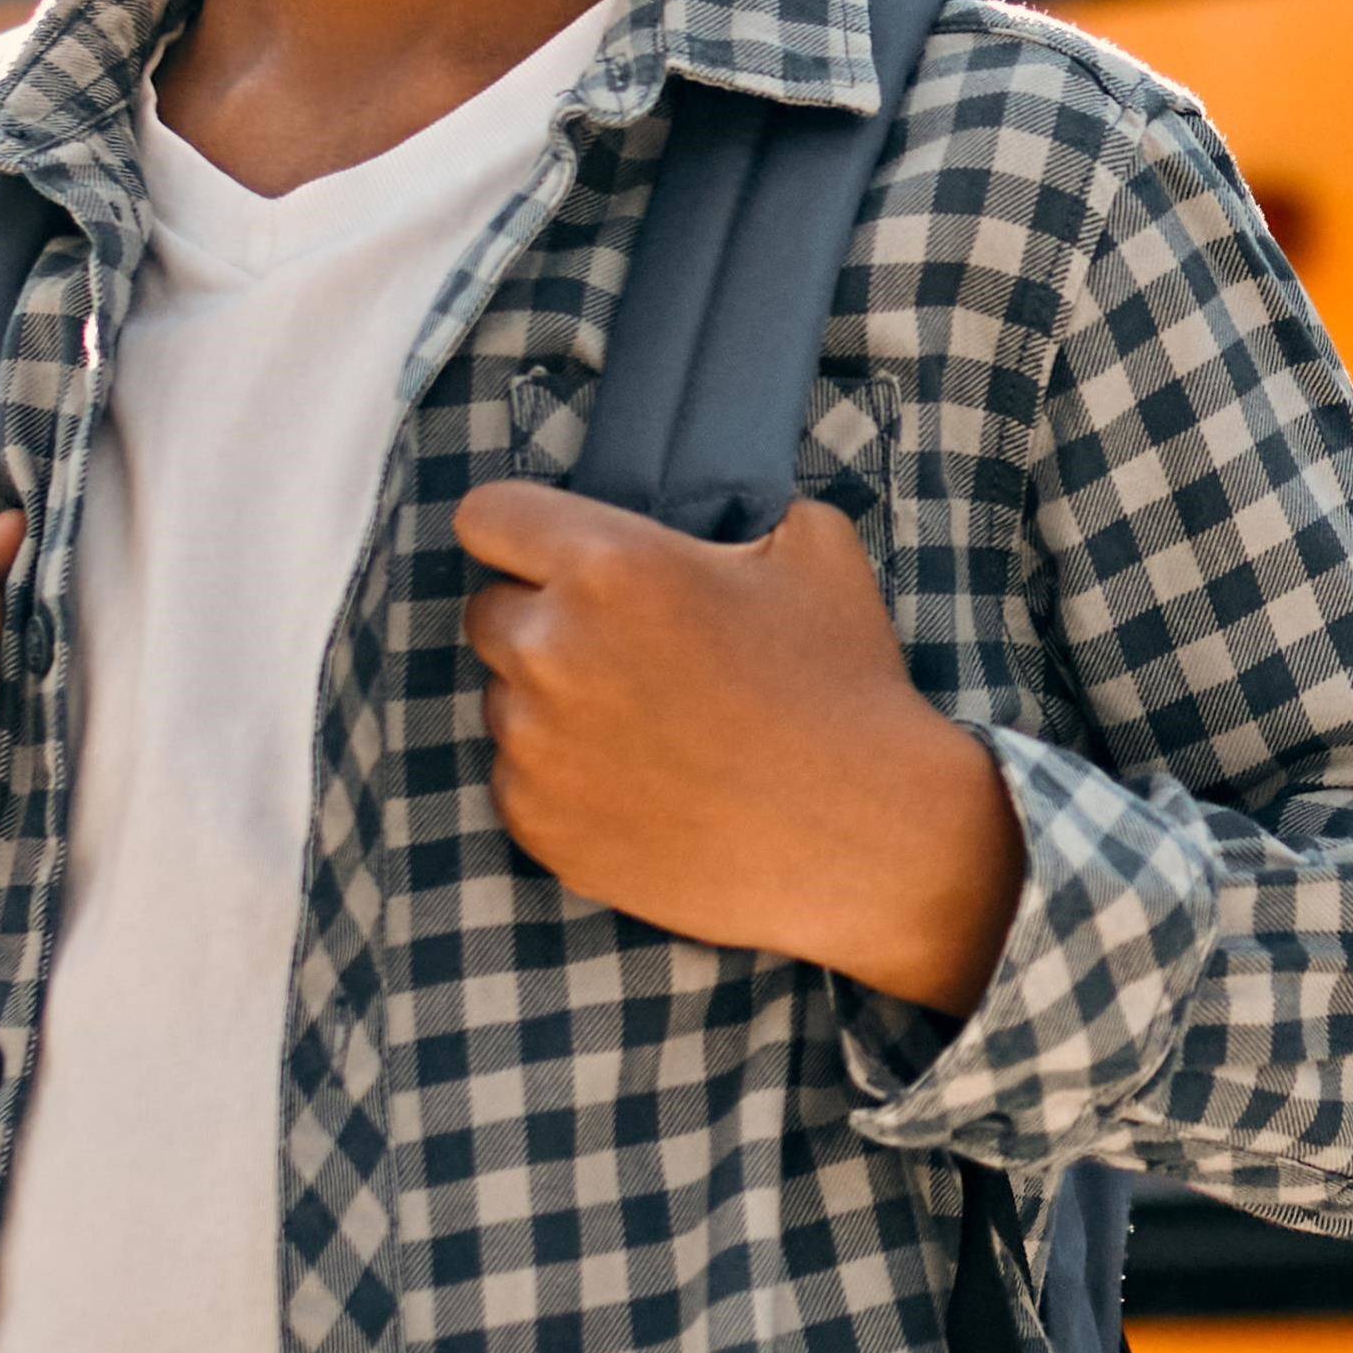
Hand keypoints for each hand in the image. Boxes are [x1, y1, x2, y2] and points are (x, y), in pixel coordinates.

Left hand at [445, 484, 1024, 1014]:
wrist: (867, 839)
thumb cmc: (844, 687)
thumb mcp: (813, 549)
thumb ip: (727, 513)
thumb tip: (696, 520)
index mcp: (607, 566)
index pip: (486, 517)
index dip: (523, 532)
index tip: (555, 554)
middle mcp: (550, 652)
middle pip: (488, 612)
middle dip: (542, 620)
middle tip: (624, 650)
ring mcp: (535, 748)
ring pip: (504, 700)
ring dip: (552, 703)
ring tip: (646, 727)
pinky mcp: (539, 827)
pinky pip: (519, 779)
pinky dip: (563, 778)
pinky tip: (643, 784)